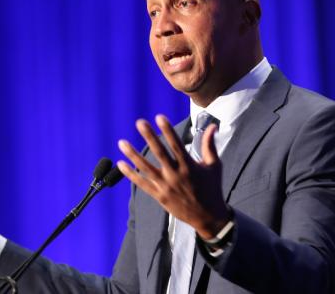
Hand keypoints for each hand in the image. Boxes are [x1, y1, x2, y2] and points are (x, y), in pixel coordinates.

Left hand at [117, 114, 229, 238]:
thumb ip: (210, 145)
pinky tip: (120, 164)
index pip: (176, 145)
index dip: (168, 130)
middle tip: (139, 122)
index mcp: (190, 166)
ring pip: (146, 168)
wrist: (208, 217)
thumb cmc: (212, 188)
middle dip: (149, 137)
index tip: (159, 117)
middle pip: (160, 153)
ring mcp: (166, 186)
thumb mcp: (214, 166)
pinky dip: (131, 174)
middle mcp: (176, 175)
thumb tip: (211, 126)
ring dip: (133, 155)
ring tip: (122, 142)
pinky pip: (142, 184)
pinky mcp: (159, 196)